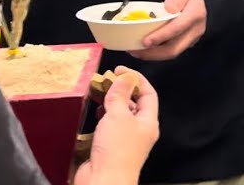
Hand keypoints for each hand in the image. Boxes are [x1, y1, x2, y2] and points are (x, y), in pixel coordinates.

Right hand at [75, 67, 158, 184]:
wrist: (104, 182)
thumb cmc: (116, 151)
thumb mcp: (119, 115)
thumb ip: (120, 94)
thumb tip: (125, 77)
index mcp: (148, 122)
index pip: (148, 93)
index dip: (136, 79)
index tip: (120, 70)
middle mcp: (139, 130)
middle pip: (134, 103)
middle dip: (121, 89)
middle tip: (106, 80)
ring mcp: (125, 139)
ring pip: (120, 114)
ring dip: (111, 102)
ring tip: (99, 93)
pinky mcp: (110, 146)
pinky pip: (109, 125)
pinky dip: (103, 116)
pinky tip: (95, 111)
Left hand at [132, 0, 206, 60]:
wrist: (206, 2)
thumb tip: (168, 8)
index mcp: (195, 15)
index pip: (177, 28)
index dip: (160, 36)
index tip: (145, 41)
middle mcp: (194, 31)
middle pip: (173, 48)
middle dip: (152, 53)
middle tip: (135, 51)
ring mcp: (191, 39)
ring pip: (172, 53)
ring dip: (153, 55)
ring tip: (136, 51)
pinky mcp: (187, 43)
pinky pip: (172, 50)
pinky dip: (157, 52)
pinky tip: (145, 49)